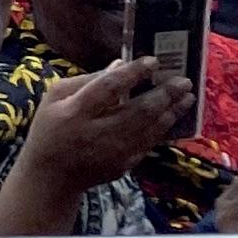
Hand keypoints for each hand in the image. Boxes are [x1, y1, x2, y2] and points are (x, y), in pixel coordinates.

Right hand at [18, 56, 193, 193]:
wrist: (52, 176)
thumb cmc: (50, 128)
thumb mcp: (55, 96)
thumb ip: (85, 79)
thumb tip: (119, 64)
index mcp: (76, 112)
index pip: (108, 88)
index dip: (132, 73)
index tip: (153, 61)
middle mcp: (98, 133)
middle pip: (138, 111)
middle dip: (164, 94)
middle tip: (184, 80)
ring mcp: (114, 153)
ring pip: (150, 129)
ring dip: (171, 111)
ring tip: (187, 96)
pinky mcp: (124, 166)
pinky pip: (149, 144)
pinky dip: (163, 129)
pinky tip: (173, 116)